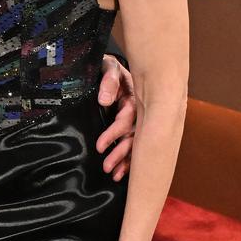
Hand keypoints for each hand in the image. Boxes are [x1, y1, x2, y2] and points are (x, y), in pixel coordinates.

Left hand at [96, 54, 134, 180]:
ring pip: (135, 143)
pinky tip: (123, 172)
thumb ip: (108, 80)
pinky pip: (134, 143)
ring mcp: (138, 119)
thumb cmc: (110, 66)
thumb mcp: (109, 66)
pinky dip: (129, 158)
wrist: (111, 66)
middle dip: (122, 154)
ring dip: (126, 160)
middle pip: (134, 136)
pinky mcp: (133, 124)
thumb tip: (104, 100)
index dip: (114, 133)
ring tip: (114, 175)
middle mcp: (139, 110)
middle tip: (108, 168)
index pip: (127, 119)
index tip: (100, 146)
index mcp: (135, 97)